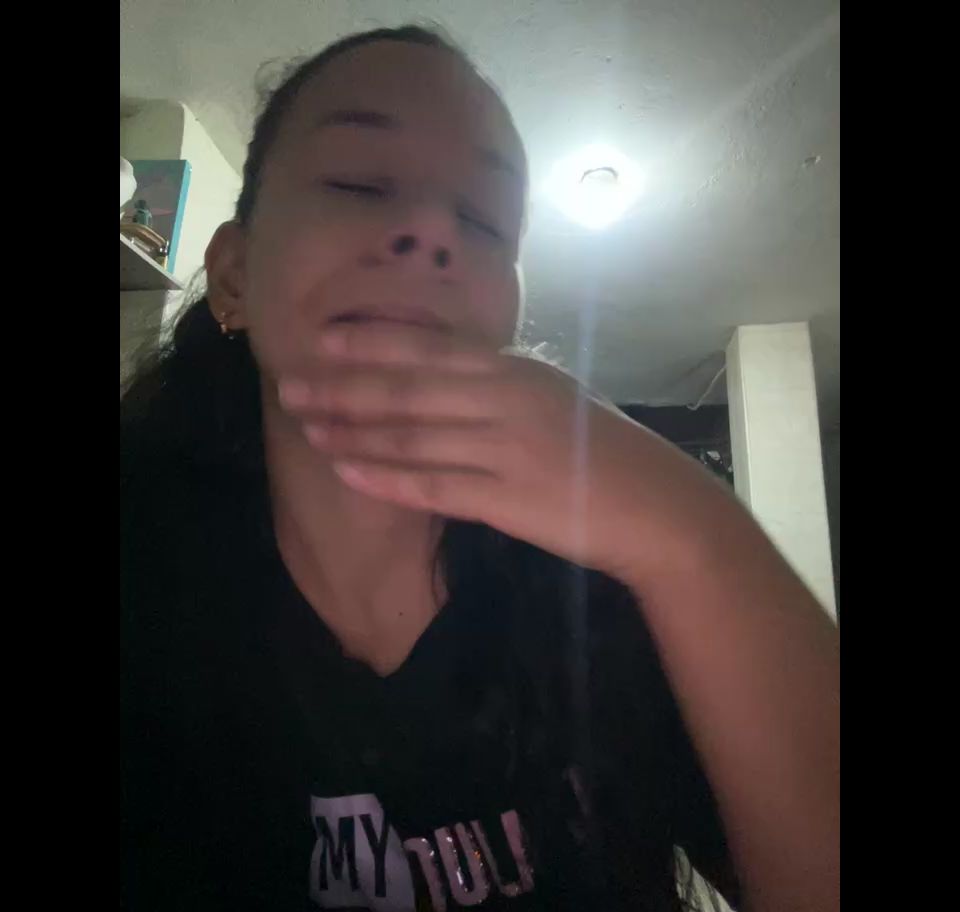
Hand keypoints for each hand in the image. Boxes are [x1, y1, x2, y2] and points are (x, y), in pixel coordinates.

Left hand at [277, 322, 736, 585]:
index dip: (372, 343)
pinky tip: (347, 473)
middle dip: (343, 388)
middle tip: (290, 387)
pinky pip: (433, 486)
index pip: (431, 350)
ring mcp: (505, 451)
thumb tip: (446, 373)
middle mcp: (506, 402)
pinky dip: (386, 479)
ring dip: (353, 433)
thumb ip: (501, 384)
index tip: (322, 340)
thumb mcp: (556, 398)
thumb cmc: (606, 451)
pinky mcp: (507, 501)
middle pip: (408, 390)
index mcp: (517, 372)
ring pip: (412, 437)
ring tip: (307, 429)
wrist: (659, 508)